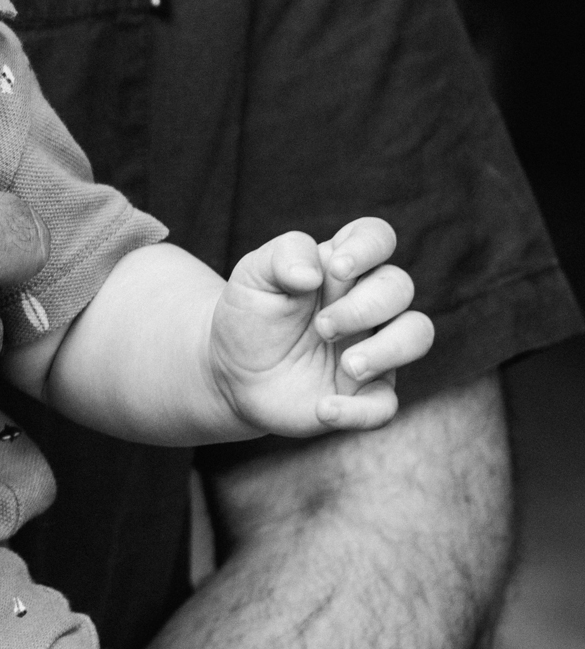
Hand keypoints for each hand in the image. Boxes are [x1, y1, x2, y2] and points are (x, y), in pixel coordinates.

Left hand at [210, 216, 433, 436]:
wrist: (232, 372)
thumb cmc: (250, 315)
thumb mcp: (252, 276)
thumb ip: (282, 257)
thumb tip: (314, 273)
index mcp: (342, 267)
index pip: (378, 237)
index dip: (370, 247)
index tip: (337, 269)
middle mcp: (366, 304)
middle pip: (400, 287)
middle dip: (364, 307)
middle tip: (321, 328)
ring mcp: (372, 348)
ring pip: (417, 334)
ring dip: (388, 349)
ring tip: (346, 365)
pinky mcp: (364, 394)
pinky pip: (387, 405)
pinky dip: (360, 411)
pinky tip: (324, 409)